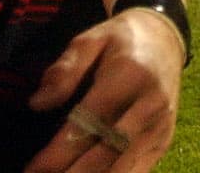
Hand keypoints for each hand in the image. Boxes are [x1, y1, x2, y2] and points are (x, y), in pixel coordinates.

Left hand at [24, 6, 185, 171]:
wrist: (166, 39)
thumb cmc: (122, 40)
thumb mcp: (90, 39)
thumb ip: (64, 69)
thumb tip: (38, 104)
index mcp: (130, 75)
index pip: (91, 122)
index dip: (59, 152)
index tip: (33, 168)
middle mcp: (150, 105)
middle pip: (107, 152)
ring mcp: (161, 126)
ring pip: (122, 168)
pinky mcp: (164, 142)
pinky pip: (137, 171)